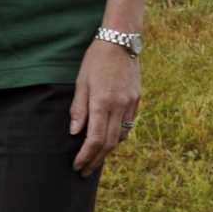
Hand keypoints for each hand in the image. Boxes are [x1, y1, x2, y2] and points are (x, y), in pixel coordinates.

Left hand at [69, 39, 140, 176]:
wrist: (121, 40)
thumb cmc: (96, 59)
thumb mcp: (81, 81)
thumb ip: (79, 109)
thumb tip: (75, 133)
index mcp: (102, 102)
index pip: (95, 138)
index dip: (86, 156)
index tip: (77, 165)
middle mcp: (119, 105)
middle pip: (109, 143)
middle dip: (96, 159)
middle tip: (84, 171)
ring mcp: (131, 103)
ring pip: (121, 136)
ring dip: (108, 150)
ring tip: (95, 158)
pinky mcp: (137, 99)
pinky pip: (128, 124)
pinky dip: (119, 136)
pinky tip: (110, 140)